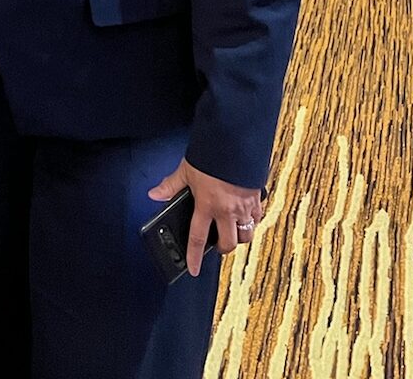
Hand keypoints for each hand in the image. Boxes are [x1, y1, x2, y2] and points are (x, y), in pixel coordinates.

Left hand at [148, 158, 262, 276]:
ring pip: (246, 234)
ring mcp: (244, 206)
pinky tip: (245, 216)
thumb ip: (170, 185)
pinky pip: (257, 218)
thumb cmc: (210, 157)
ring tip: (232, 232)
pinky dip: (251, 221)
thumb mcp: (186, 170)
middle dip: (223, 248)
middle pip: (228, 243)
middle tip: (217, 245)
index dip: (194, 256)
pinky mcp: (256, 199)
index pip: (198, 238)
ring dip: (239, 237)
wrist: (234, 142)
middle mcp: (226, 211)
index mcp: (207, 205)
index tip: (193, 269)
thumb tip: (154, 194)